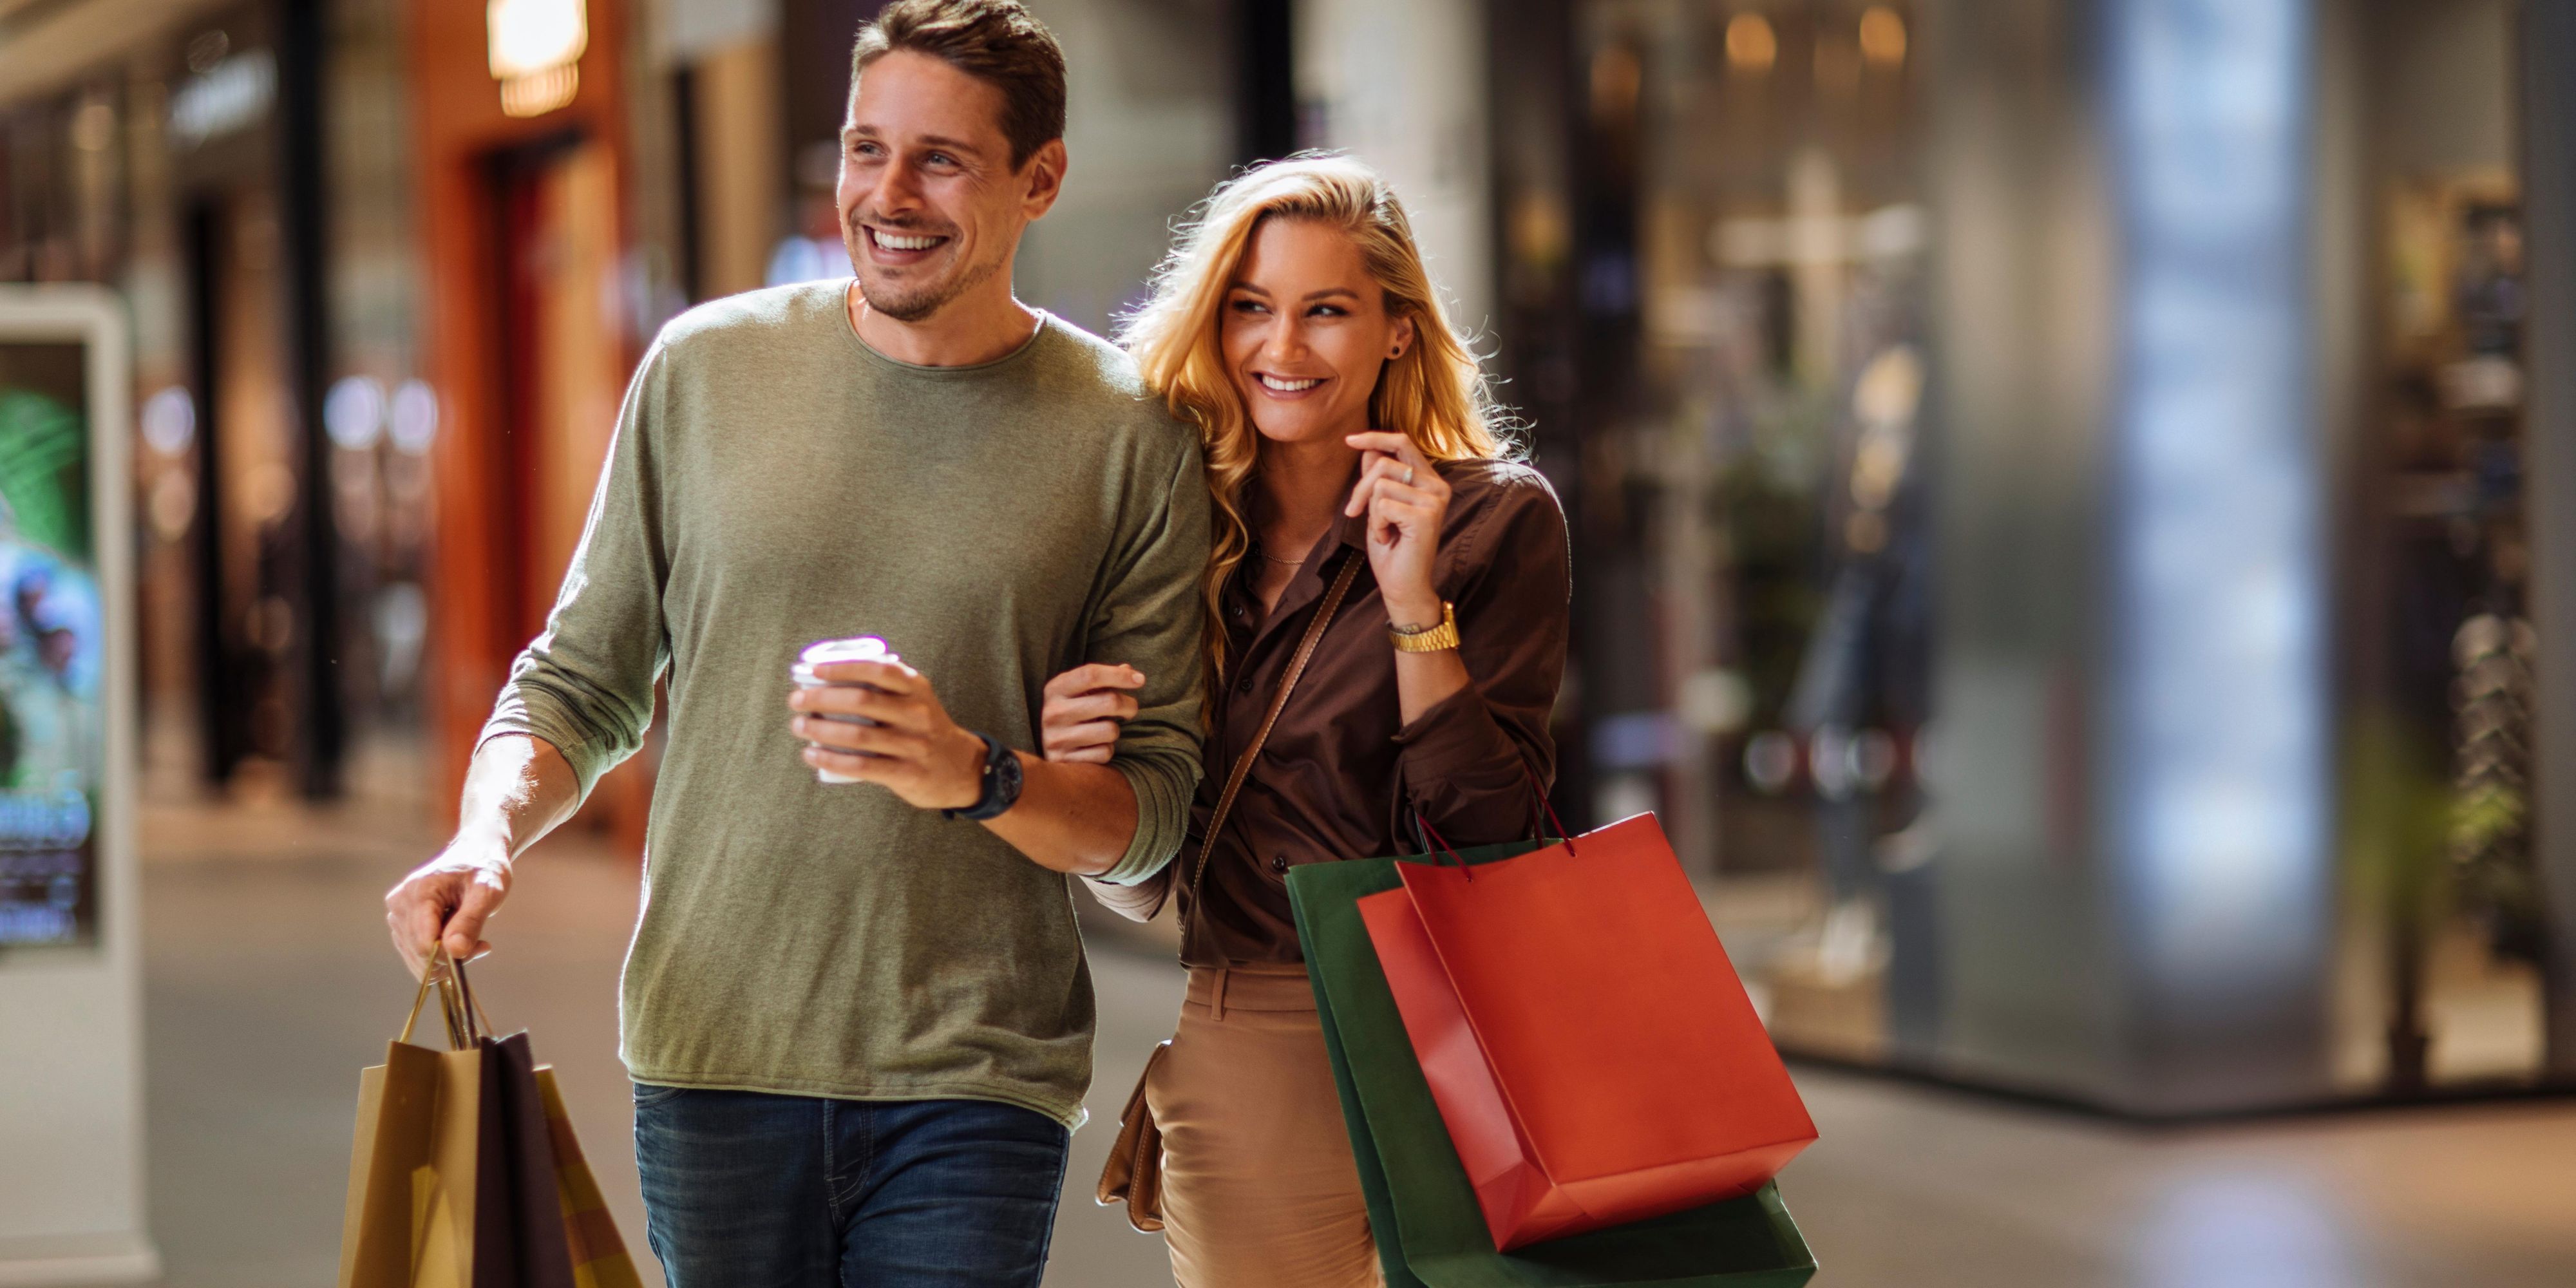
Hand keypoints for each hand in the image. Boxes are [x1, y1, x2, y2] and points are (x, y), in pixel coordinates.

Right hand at [385, 837, 510, 978]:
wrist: (474, 854)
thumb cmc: (483, 868)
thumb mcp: (487, 891)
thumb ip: (471, 921)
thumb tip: (455, 951)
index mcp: (418, 893)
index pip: (425, 944)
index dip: (452, 955)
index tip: (482, 946)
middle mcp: (399, 904)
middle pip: (420, 952)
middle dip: (453, 955)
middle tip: (481, 944)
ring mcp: (396, 914)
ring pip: (416, 957)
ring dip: (447, 957)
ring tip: (473, 939)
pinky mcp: (400, 923)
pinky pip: (415, 953)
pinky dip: (439, 955)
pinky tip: (459, 940)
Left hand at [787, 658, 987, 809]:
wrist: (963, 769)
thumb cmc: (926, 729)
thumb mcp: (916, 699)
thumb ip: (884, 687)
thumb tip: (828, 679)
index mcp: (917, 689)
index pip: (878, 669)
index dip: (843, 667)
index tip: (814, 670)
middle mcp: (917, 714)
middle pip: (861, 701)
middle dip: (821, 699)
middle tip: (796, 701)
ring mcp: (913, 745)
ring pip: (857, 735)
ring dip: (820, 729)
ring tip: (799, 726)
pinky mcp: (907, 774)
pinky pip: (861, 766)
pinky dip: (831, 759)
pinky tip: (812, 754)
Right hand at [1041, 664, 1143, 763]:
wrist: (1051, 751)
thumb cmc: (1073, 714)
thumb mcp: (1081, 693)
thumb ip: (1104, 680)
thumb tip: (1130, 670)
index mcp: (1056, 689)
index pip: (1091, 674)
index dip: (1119, 675)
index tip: (1140, 679)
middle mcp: (1053, 712)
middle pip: (1109, 701)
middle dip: (1129, 705)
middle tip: (1129, 710)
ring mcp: (1057, 738)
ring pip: (1110, 730)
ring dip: (1115, 731)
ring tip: (1103, 731)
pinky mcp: (1065, 760)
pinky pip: (1104, 753)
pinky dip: (1106, 750)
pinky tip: (1094, 747)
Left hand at [1343, 431, 1448, 625]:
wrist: (1403, 586)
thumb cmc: (1392, 548)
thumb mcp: (1379, 507)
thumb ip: (1379, 478)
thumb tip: (1370, 450)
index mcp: (1430, 481)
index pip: (1403, 443)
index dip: (1375, 438)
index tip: (1349, 440)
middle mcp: (1437, 486)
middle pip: (1385, 462)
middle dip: (1361, 487)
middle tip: (1354, 511)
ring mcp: (1435, 500)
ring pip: (1381, 484)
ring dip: (1371, 511)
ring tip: (1384, 530)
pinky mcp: (1427, 515)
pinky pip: (1383, 505)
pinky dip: (1377, 524)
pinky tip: (1389, 539)